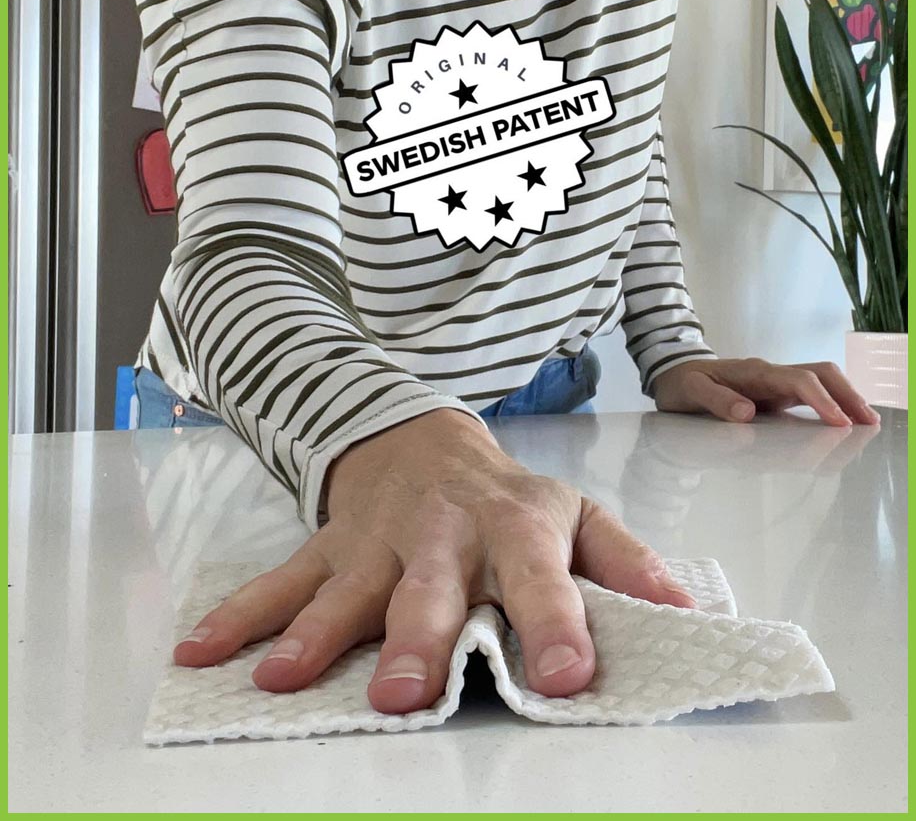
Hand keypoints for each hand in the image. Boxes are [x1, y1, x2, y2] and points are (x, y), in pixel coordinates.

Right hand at [173, 408, 694, 712]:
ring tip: (282, 678)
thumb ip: (621, 561)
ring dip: (314, 633)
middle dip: (418, 636)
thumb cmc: (508, 496)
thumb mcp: (575, 514)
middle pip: (431, 586)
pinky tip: (199, 651)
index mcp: (515, 527)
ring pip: (345, 587)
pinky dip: (241, 614)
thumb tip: (681, 612)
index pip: (543, 574)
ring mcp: (377, 541)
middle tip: (404, 692)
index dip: (554, 621)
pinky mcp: (328, 547)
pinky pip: (281, 580)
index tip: (563, 675)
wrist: (424, 440)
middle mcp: (444, 535)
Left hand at [652, 357, 879, 426]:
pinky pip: (810, 393)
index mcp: (753, 371)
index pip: (798, 381)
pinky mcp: (774, 392)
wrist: (673, 373)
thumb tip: (747, 412)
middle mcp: (769, 373)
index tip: (839, 423)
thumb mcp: (690, 392)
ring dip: (845, 398)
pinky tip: (844, 420)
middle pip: (820, 374)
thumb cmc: (682, 384)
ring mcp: (774, 382)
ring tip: (867, 423)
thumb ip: (715, 400)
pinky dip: (831, 403)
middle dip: (847, 395)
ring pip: (820, 381)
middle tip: (868, 422)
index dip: (821, 400)